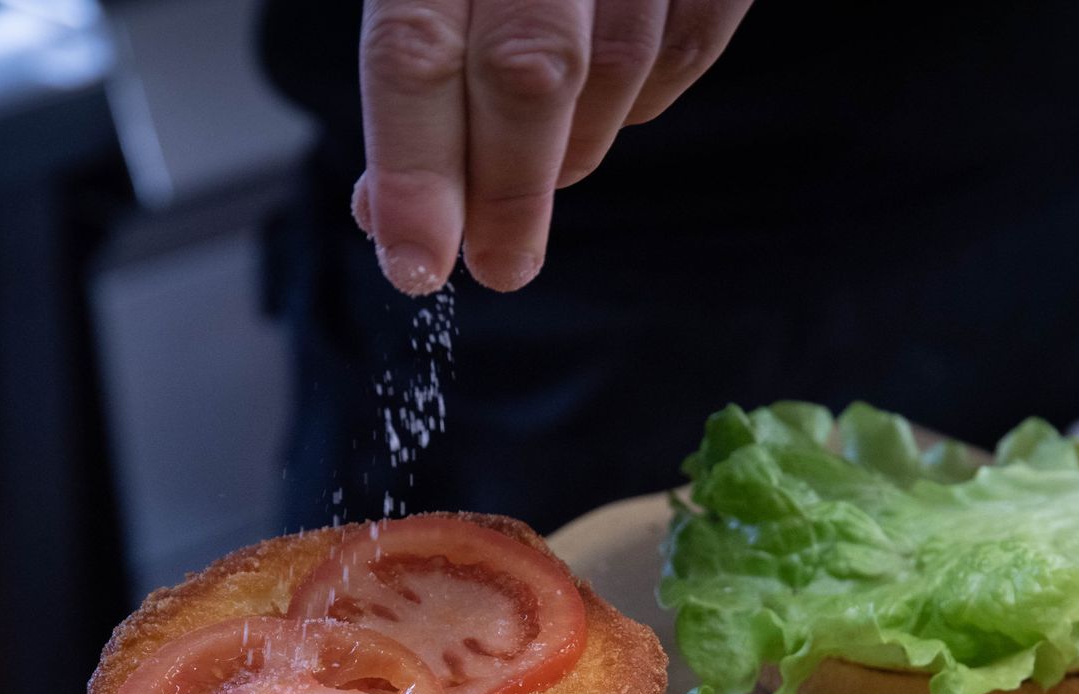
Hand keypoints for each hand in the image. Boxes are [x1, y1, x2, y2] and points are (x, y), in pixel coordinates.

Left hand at [353, 0, 753, 294]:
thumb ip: (407, 58)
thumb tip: (385, 208)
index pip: (414, 50)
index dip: (414, 170)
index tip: (415, 264)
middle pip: (529, 68)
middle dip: (509, 189)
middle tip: (498, 267)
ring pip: (618, 65)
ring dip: (573, 148)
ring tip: (539, 176)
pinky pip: (692, 41)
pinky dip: (644, 99)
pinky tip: (605, 111)